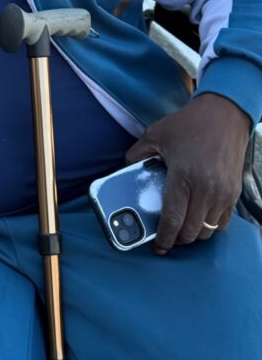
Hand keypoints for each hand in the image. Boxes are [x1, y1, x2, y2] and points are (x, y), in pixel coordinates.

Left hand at [125, 93, 249, 254]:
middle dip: (177, 238)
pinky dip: (210, 226)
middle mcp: (206, 189)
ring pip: (207, 231)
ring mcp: (222, 193)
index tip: (158, 246)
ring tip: (181, 226)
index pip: (172, 219)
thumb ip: (136, 154)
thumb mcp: (155, 134)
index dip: (163, 238)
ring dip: (193, 233)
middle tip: (167, 235)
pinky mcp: (234, 193)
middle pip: (190, 232)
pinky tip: (199, 218)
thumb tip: (125, 169)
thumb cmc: (189, 123)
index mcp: (183, 177)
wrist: (224, 114)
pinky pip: (222, 222)